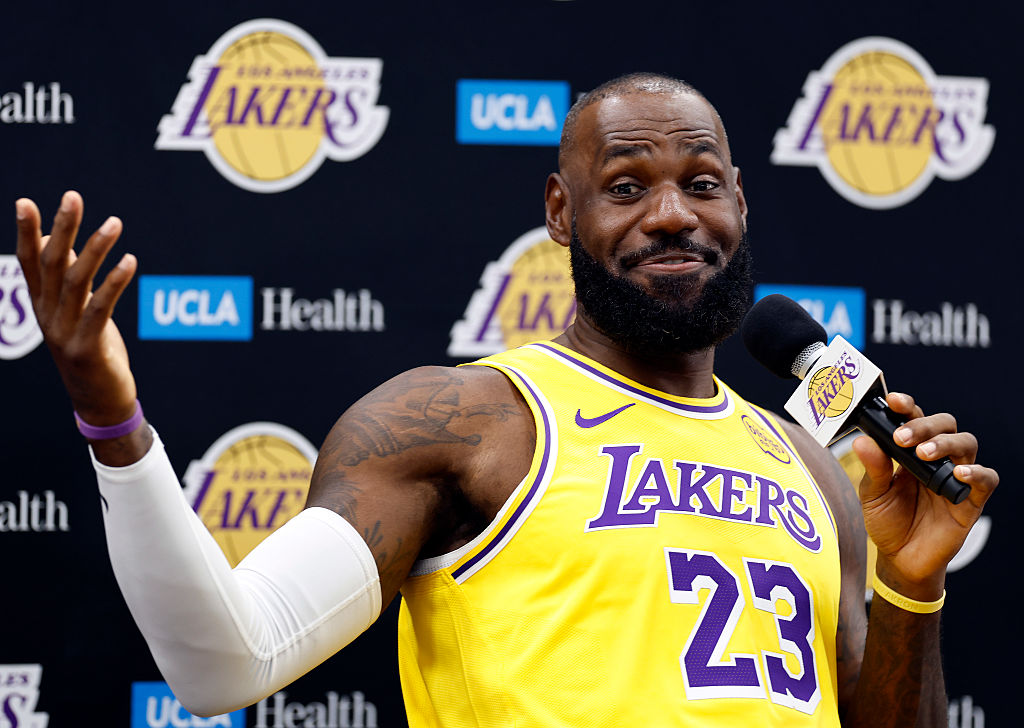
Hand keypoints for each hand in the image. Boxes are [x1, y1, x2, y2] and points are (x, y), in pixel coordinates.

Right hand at [15, 191, 137, 424]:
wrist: (99, 401)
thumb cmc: (90, 350)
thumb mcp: (76, 312)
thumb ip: (67, 278)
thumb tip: (59, 238)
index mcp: (43, 305)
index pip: (30, 262)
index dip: (26, 232)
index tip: (25, 202)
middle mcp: (48, 316)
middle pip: (51, 264)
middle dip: (62, 228)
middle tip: (73, 197)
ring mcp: (65, 332)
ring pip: (75, 282)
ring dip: (94, 249)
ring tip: (114, 223)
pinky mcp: (87, 347)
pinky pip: (100, 308)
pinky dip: (114, 282)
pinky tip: (129, 261)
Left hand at [852, 392, 997, 596]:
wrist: (900, 559)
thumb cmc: (887, 521)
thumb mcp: (872, 494)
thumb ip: (873, 468)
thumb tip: (862, 441)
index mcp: (911, 451)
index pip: (915, 419)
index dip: (907, 406)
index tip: (893, 401)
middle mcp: (937, 459)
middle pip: (945, 425)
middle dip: (924, 425)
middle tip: (903, 438)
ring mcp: (955, 477)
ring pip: (966, 444)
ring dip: (946, 443)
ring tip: (924, 454)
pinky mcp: (971, 501)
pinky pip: (986, 479)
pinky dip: (976, 472)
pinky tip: (958, 473)